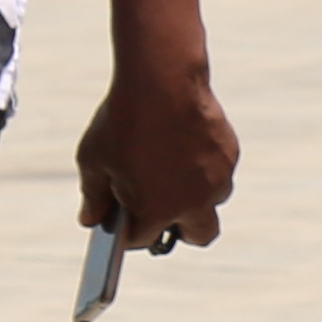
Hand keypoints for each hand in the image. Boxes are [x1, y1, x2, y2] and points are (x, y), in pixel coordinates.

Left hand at [75, 35, 238, 248]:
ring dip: (195, 196)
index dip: (128, 230)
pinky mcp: (229, 154)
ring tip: (169, 168)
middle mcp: (194, 202)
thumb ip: (94, 197)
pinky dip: (202, 167)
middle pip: (198, 235)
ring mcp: (217, 178)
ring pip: (212, 202)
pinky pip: (218, 172)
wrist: (163, 81)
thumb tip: (91, 219)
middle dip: (180, 229)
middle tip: (158, 209)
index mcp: (156, 211)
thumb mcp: (93, 162)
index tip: (121, 217)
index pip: (142, 239)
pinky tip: (181, 143)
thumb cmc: (123, 124)